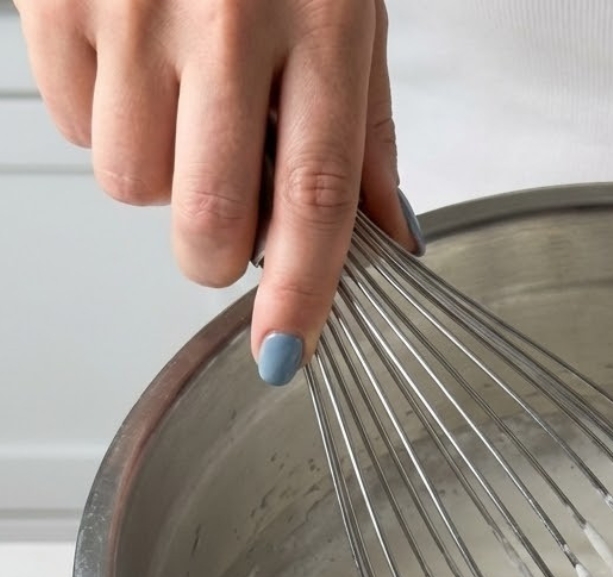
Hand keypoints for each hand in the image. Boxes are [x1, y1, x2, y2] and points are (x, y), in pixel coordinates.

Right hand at [15, 0, 418, 385]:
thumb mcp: (351, 16)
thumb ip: (366, 138)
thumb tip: (389, 244)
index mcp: (319, 24)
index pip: (316, 195)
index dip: (302, 293)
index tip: (285, 353)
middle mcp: (222, 15)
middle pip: (206, 215)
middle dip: (215, 253)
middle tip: (228, 217)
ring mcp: (129, 1)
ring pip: (129, 181)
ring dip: (159, 175)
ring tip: (180, 102)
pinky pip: (71, 122)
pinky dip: (103, 119)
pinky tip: (133, 63)